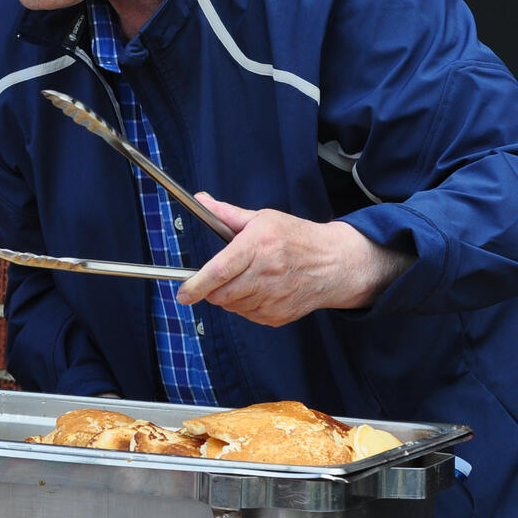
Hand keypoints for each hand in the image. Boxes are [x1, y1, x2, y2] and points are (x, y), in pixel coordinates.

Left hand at [175, 193, 412, 326]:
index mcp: (258, 247)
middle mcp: (266, 274)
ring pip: (233, 306)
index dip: (197, 284)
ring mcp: (273, 299)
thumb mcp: (263, 218)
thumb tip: (202, 200)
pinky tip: (260, 290)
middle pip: (222, 294)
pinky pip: (248, 316)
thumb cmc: (298, 238)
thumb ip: (228, 214)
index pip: (220, 270)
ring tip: (247, 278)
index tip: (183, 292)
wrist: (334, 264)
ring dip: (230, 297)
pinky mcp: (279, 316)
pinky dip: (246, 306)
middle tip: (221, 277)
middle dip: (212, 290)